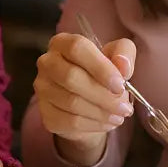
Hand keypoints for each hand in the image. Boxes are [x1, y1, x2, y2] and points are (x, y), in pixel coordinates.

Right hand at [33, 32, 134, 155]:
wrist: (89, 100)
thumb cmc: (102, 72)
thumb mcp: (118, 55)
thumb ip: (123, 53)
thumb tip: (123, 66)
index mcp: (63, 42)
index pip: (77, 48)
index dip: (100, 67)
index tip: (120, 84)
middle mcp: (47, 63)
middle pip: (71, 77)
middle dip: (103, 95)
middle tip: (124, 107)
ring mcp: (43, 89)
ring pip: (72, 103)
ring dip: (101, 112)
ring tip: (119, 115)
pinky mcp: (46, 113)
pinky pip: (70, 121)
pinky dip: (94, 124)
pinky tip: (108, 122)